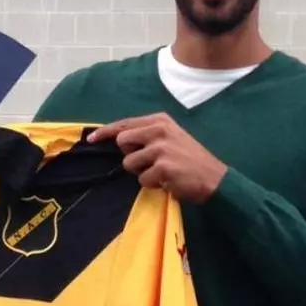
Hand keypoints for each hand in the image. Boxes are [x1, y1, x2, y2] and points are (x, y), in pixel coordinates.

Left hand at [87, 112, 227, 203]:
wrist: (214, 178)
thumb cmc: (191, 159)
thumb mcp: (172, 137)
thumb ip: (148, 135)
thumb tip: (119, 140)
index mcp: (161, 121)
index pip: (126, 124)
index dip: (106, 132)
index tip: (91, 139)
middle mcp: (159, 130)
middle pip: (122, 142)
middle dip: (130, 155)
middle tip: (148, 161)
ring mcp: (160, 148)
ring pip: (129, 163)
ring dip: (142, 172)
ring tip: (161, 172)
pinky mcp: (162, 167)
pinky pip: (142, 179)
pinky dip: (152, 184)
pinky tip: (168, 180)